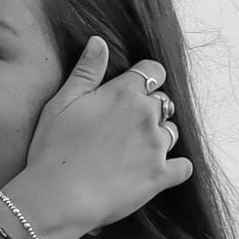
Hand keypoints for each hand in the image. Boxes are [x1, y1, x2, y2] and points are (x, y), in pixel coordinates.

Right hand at [9, 39, 191, 238]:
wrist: (59, 197)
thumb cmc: (54, 149)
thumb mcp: (62, 102)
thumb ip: (86, 70)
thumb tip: (99, 41)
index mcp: (124, 93)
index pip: (152, 70)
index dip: (145, 78)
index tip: (134, 90)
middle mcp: (146, 116)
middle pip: (163, 103)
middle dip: (149, 110)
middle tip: (125, 127)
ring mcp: (156, 146)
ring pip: (172, 132)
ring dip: (159, 137)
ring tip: (135, 151)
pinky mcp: (161, 176)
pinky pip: (183, 167)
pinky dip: (175, 168)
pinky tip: (160, 170)